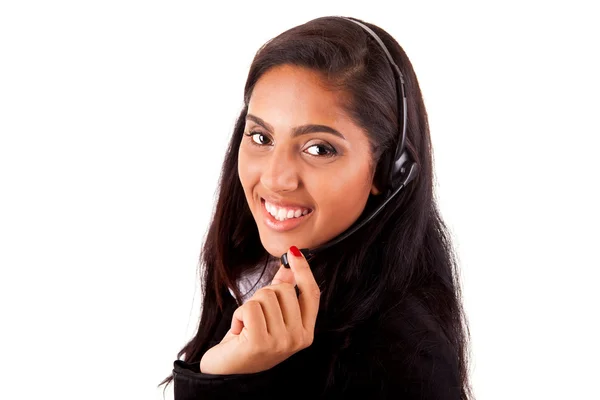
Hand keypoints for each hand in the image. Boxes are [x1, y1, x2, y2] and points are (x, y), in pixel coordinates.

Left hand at [200, 246, 320, 374]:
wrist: (227, 371)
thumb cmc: (248, 342)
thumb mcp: (271, 316)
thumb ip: (282, 292)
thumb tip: (289, 267)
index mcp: (305, 333)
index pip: (311, 294)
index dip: (304, 270)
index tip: (294, 252)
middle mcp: (297, 339)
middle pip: (284, 290)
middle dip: (265, 294)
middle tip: (257, 316)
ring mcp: (280, 342)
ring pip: (266, 296)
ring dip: (250, 306)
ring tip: (247, 326)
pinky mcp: (259, 342)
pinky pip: (250, 307)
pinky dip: (238, 314)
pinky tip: (238, 330)